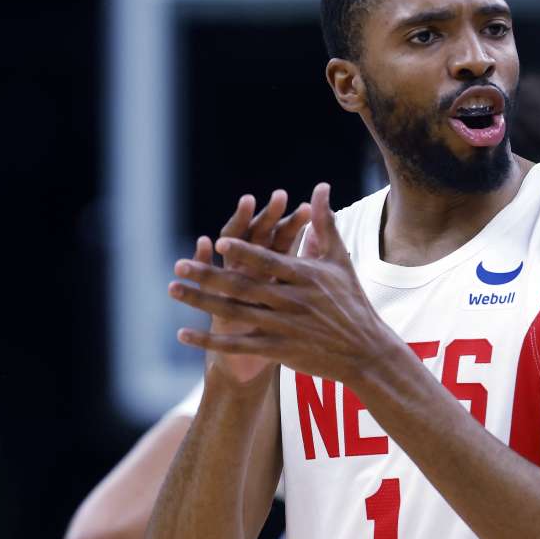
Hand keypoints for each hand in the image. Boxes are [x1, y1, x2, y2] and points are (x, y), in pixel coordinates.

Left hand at [168, 183, 403, 384]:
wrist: (366, 352)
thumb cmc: (352, 301)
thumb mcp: (339, 260)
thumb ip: (325, 223)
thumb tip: (320, 187)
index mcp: (306, 276)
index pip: (269, 261)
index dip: (244, 252)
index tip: (218, 242)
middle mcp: (293, 301)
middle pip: (244, 287)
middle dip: (209, 275)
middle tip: (179, 265)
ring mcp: (284, 327)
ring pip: (235, 313)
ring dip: (201, 302)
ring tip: (173, 290)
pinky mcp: (279, 350)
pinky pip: (238, 345)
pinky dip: (210, 340)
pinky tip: (183, 334)